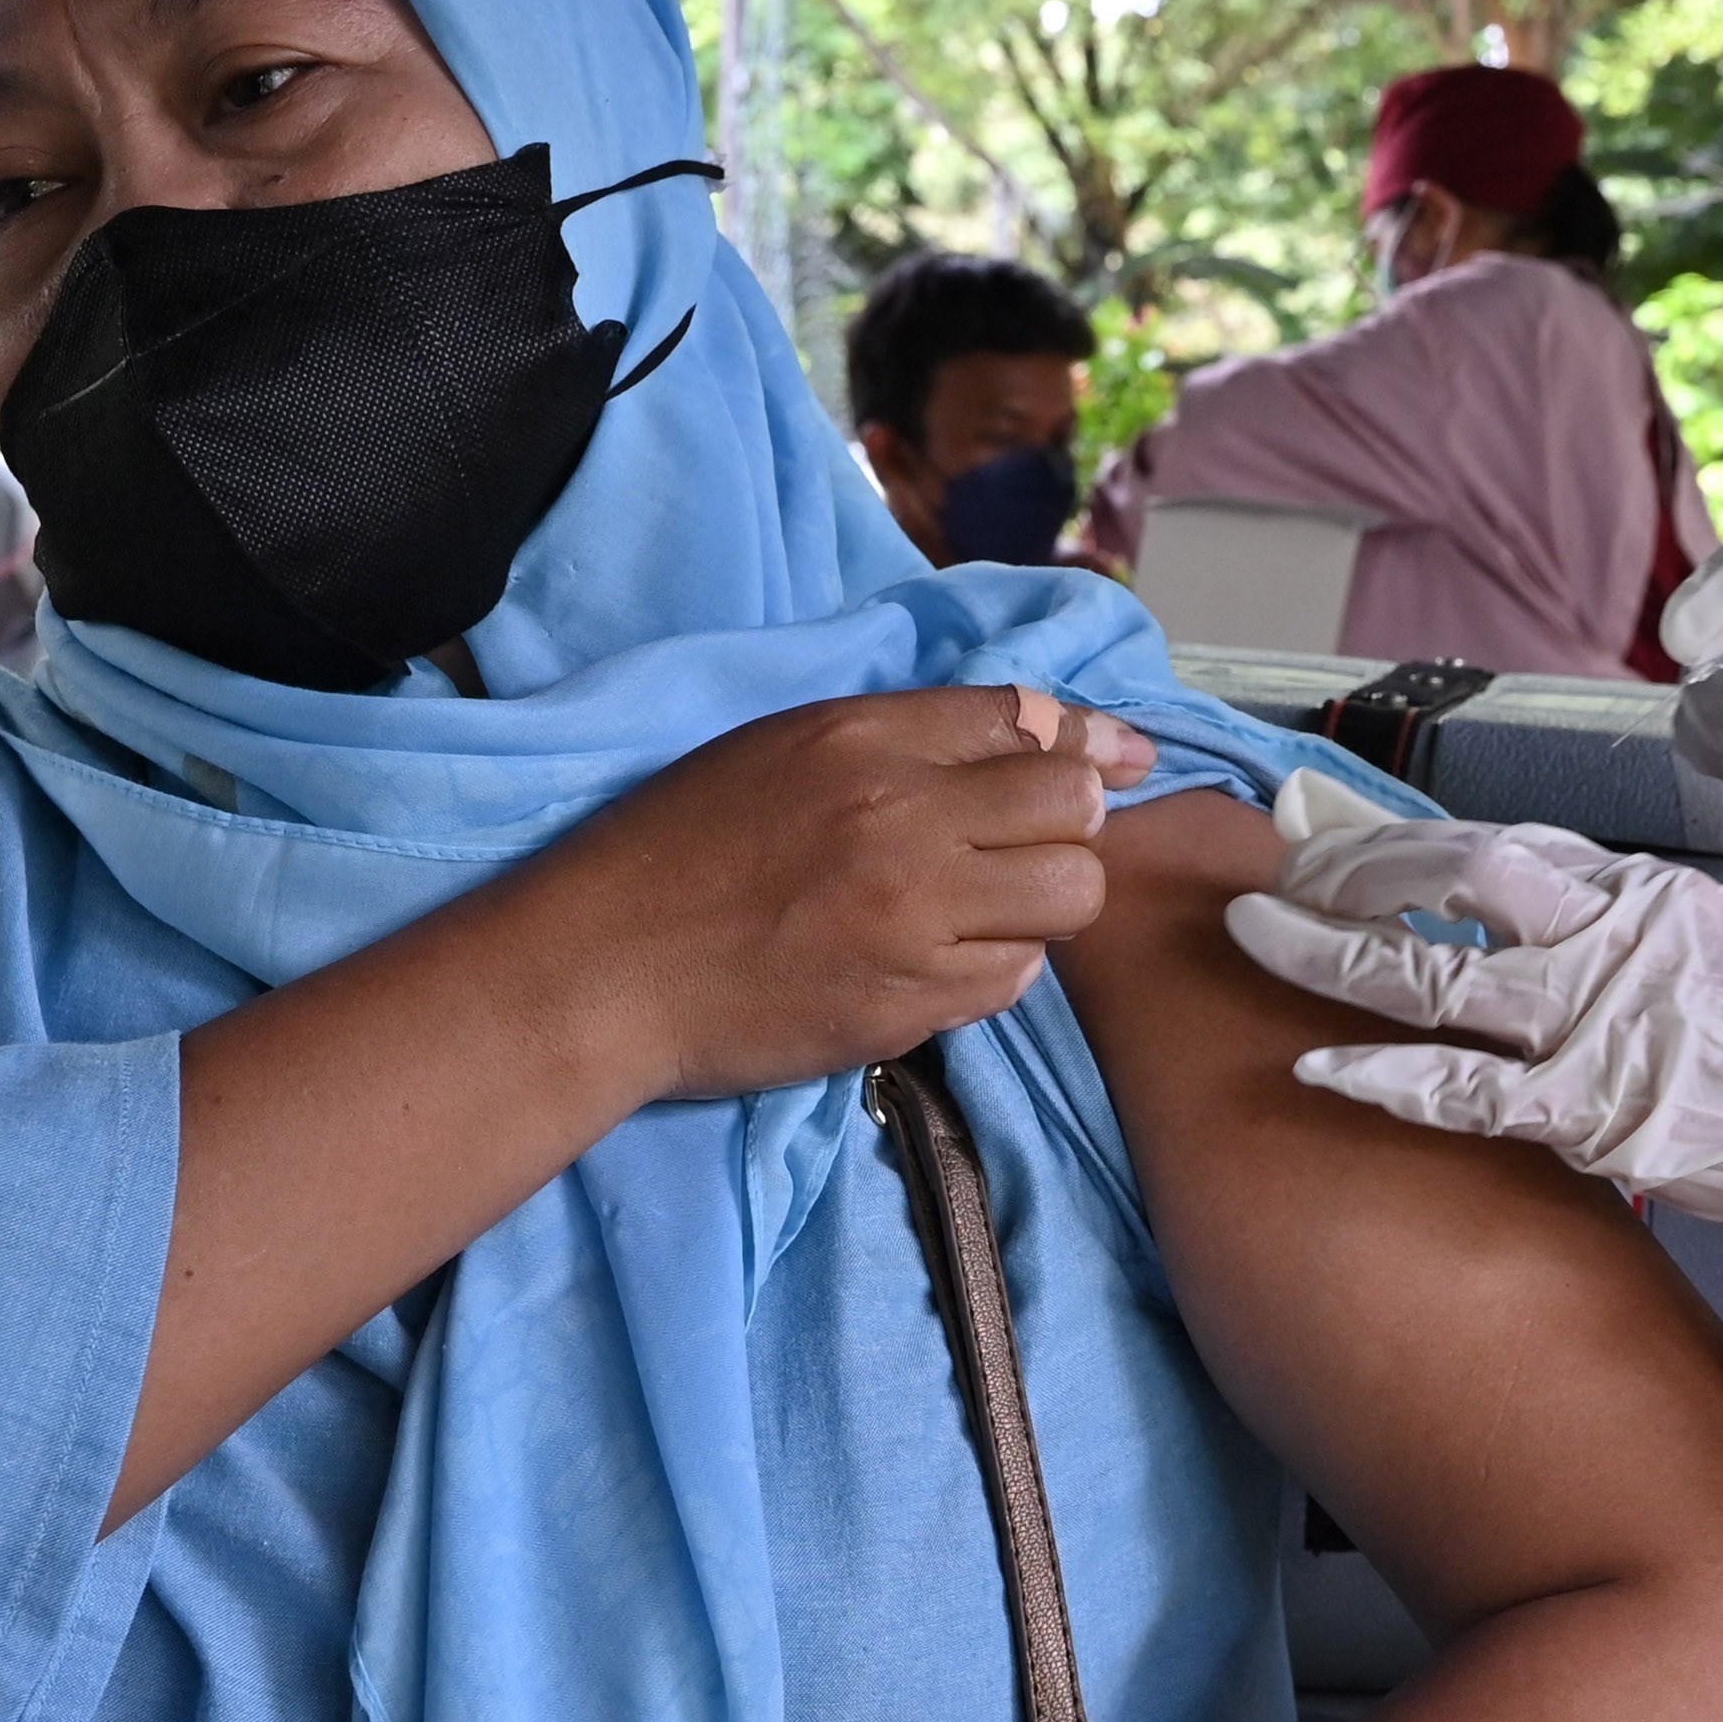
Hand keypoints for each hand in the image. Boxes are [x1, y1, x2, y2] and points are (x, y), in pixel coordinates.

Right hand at [527, 683, 1156, 1099]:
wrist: (603, 969)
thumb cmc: (675, 850)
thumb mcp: (779, 750)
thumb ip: (898, 739)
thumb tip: (1025, 731)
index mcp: (865, 737)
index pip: (1027, 718)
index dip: (1089, 739)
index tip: (1119, 760)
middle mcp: (905, 817)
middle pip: (1073, 805)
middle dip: (1071, 824)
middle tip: (1027, 846)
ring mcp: (915, 916)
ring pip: (1069, 897)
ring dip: (1047, 901)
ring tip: (990, 908)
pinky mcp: (911, 1003)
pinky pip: (1015, 977)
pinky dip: (997, 967)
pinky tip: (940, 961)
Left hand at [1220, 775, 1722, 1246]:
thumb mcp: (1692, 937)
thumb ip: (1596, 914)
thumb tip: (1491, 900)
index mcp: (1631, 888)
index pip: (1489, 844)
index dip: (1393, 839)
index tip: (1320, 839)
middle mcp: (1606, 934)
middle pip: (1451, 875)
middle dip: (1349, 869)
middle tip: (1272, 875)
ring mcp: (1596, 1019)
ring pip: (1436, 970)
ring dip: (1332, 951)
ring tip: (1254, 934)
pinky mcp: (1593, 1107)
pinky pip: (1465, 1088)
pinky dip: (1384, 1078)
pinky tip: (1316, 1067)